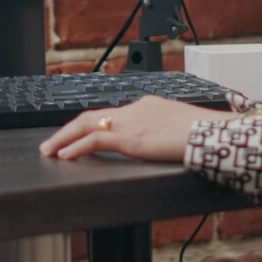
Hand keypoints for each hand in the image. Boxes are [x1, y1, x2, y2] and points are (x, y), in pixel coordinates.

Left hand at [38, 95, 233, 162]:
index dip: (90, 125)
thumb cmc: (205, 134)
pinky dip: (75, 147)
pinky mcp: (130, 138)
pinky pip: (94, 140)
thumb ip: (165, 135)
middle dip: (68, 129)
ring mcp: (131, 122)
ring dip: (63, 138)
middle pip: (92, 116)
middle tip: (51, 142)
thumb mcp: (180, 130)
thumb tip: (162, 145)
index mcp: (147, 106)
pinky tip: (64, 155)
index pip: (111, 114)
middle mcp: (135, 109)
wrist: (212, 133)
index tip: (76, 134)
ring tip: (49, 150)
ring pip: (86, 125)